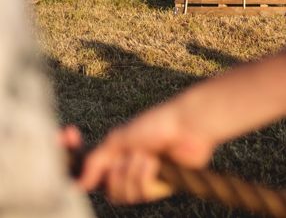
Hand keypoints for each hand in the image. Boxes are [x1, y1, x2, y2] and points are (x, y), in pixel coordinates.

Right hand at [79, 99, 214, 204]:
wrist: (186, 125)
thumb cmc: (155, 124)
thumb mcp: (119, 139)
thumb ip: (96, 161)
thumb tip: (78, 185)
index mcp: (119, 157)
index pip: (93, 174)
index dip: (80, 168)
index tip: (65, 137)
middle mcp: (131, 170)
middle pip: (109, 191)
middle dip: (116, 173)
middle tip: (129, 156)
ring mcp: (148, 179)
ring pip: (125, 194)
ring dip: (133, 173)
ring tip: (147, 156)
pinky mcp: (163, 187)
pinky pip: (142, 194)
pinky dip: (146, 176)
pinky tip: (156, 162)